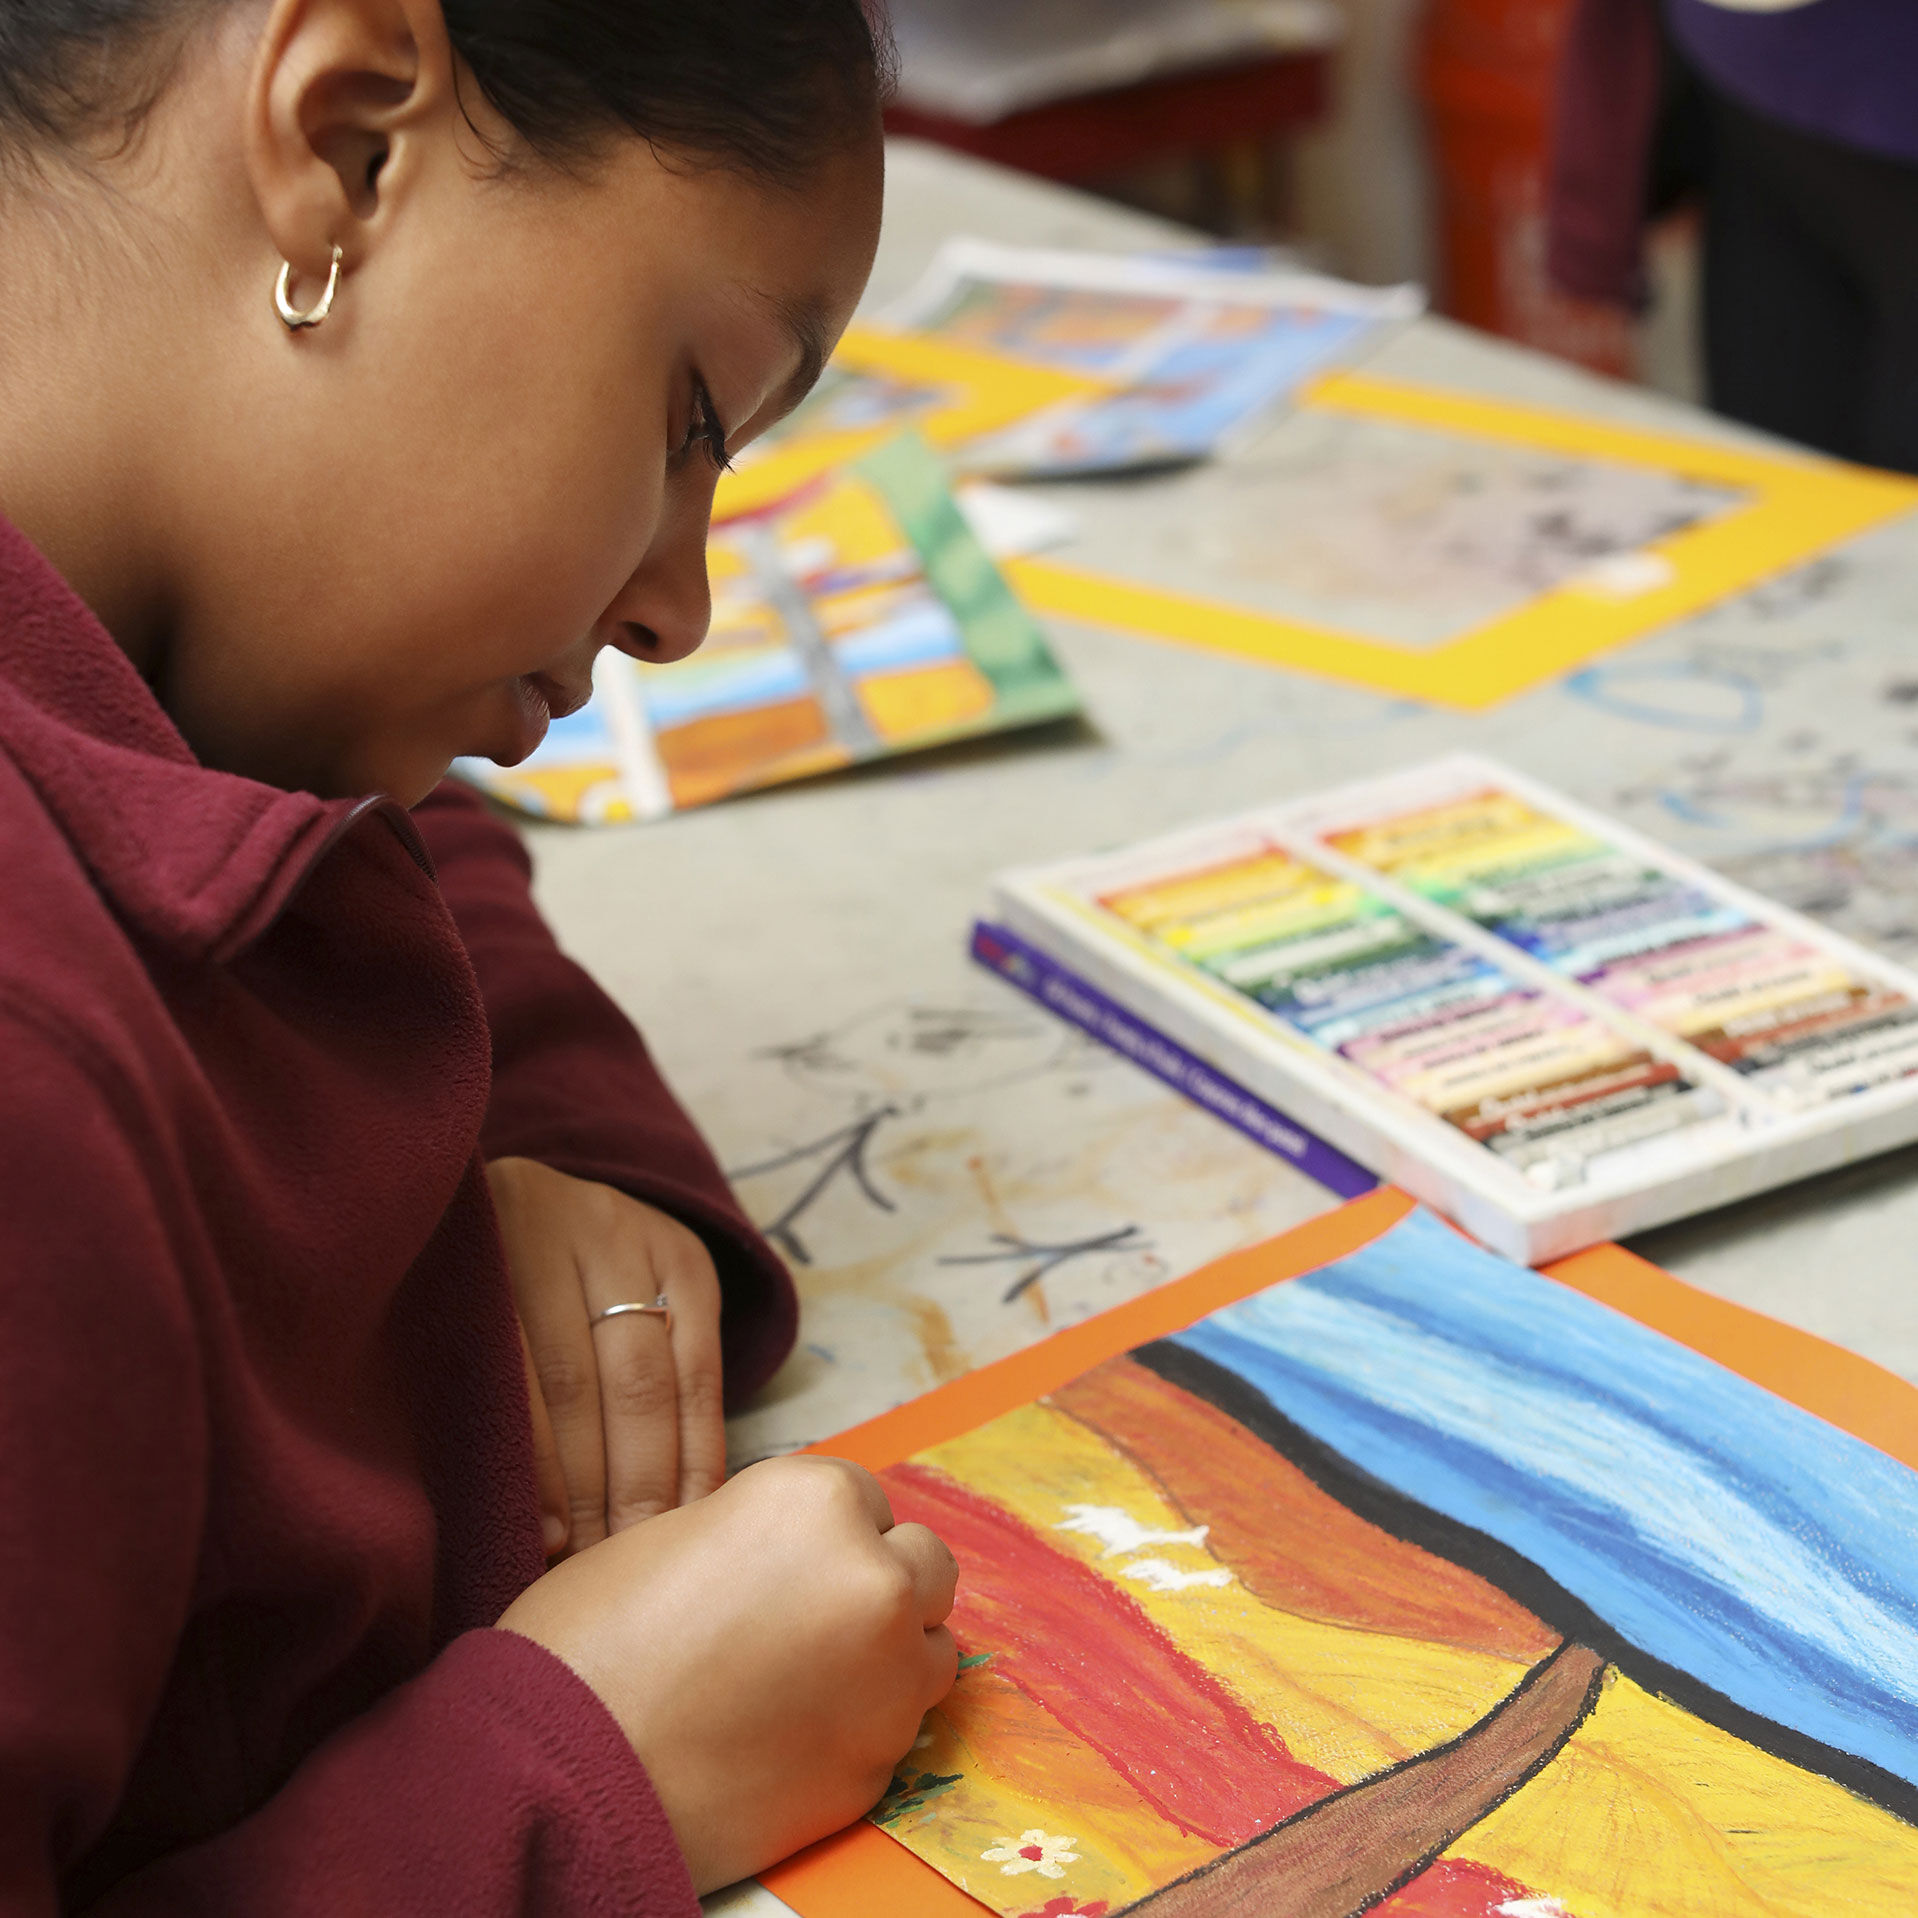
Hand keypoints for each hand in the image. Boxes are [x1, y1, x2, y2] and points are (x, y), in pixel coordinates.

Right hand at [487, 1156, 724, 1559]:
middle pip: (638, 1388)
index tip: (686, 1550)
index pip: (698, 1382)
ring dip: (579, 1486)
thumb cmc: (573, 1278)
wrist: (463, 1191)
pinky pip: (507, 1374)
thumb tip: (688, 1511)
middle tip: (628, 1571)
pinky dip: (528, 1454)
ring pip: (572, 1386)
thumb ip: (665, 1383)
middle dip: (637, 1491)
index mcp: (680, 1259)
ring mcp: (541, 1238)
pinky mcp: (478, 1257)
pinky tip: (534, 1515)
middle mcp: (616, 1237)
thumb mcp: (642, 1301)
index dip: (693, 1472)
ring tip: (581, 1559)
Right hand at [499, 1454, 958, 1892]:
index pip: (867, 1498)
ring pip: (932, 1650)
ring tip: (805, 1682)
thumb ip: (762, 1536)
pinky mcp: (880, 1766)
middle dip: (882, 1585)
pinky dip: (862, 1730)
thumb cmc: (590, 1644)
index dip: (828, 1534)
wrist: (563, 1772)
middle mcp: (872, 1577)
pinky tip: (791, 1739)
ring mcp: (888, 1677)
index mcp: (814, 1501)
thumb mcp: (675, 1534)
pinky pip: (899, 1731)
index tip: (791, 1567)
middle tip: (813, 1621)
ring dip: (890, 1658)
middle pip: (925, 1564)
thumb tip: (795, 1555)